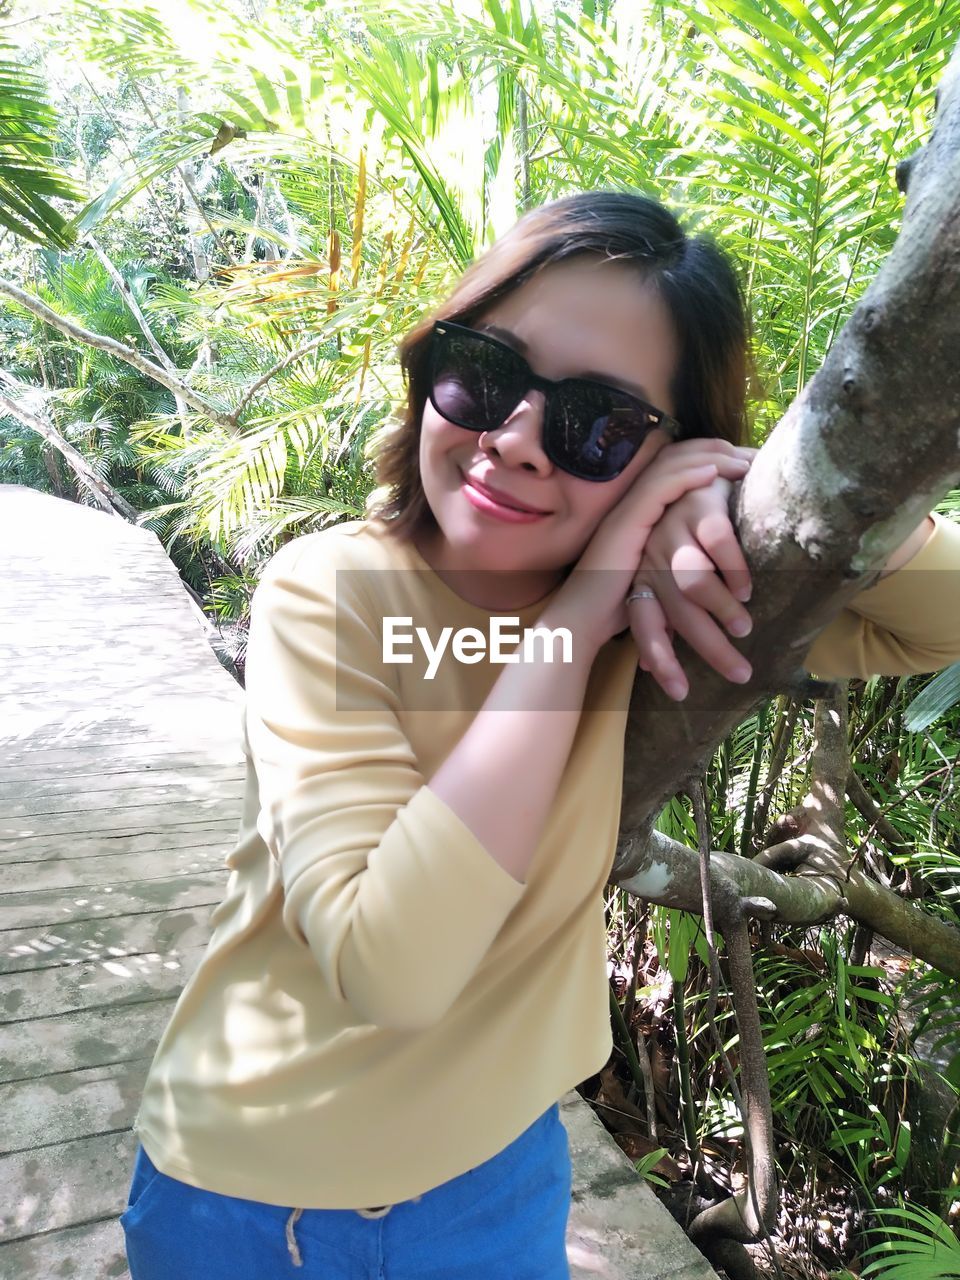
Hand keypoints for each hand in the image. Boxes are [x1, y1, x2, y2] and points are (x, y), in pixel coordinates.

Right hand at [553, 438, 755, 652]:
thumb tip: (721, 569)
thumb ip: (681, 564)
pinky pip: (659, 489)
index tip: (741, 462)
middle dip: (713, 450)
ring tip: (741, 461)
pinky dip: (686, 477)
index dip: (707, 458)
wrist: (582, 620)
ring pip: (669, 468)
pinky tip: (711, 473)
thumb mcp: (657, 577)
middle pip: (674, 459)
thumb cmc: (618, 607)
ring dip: (709, 459)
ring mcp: (628, 512)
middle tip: (748, 454)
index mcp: (642, 514)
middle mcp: (633, 507)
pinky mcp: (625, 524)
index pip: (675, 470)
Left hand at [627, 467, 757, 699]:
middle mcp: (651, 552)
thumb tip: (648, 671)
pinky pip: (718, 545)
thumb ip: (663, 614)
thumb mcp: (670, 574)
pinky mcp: (699, 504)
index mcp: (641, 572)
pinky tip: (748, 587)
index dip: (660, 659)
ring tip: (744, 627)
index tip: (680, 693)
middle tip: (739, 674)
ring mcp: (673, 526)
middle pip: (677, 611)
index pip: (643, 624)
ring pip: (694, 582)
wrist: (709, 470)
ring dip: (722, 611)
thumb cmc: (693, 535)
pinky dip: (735, 570)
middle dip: (709, 648)